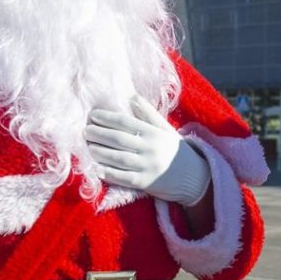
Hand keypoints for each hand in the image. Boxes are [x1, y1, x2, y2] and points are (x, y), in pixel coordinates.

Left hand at [85, 95, 211, 205]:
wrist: (196, 177)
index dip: (107, 118)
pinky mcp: (145, 182)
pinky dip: (108, 173)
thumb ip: (148, 114)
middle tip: (84, 130)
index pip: (126, 123)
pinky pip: (123, 177)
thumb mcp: (166, 129)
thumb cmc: (176, 151)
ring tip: (87, 146)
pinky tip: (96, 168)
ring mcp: (147, 166)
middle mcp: (150, 148)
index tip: (93, 116)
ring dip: (100, 152)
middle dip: (99, 134)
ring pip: (118, 158)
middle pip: (118, 139)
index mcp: (154, 133)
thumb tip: (132, 97)